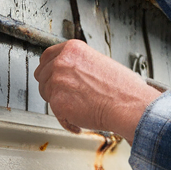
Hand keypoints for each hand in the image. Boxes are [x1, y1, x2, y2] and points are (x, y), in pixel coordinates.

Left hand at [35, 39, 161, 141]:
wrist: (128, 105)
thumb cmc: (122, 87)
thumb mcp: (100, 61)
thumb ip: (80, 64)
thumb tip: (72, 72)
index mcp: (72, 50)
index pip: (47, 56)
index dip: (49, 68)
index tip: (51, 74)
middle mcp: (61, 63)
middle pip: (42, 75)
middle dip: (52, 86)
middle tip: (67, 95)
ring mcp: (57, 82)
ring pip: (47, 95)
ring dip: (59, 103)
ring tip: (79, 107)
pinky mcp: (57, 103)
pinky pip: (56, 113)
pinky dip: (67, 120)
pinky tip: (80, 119)